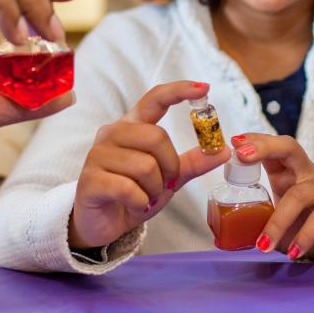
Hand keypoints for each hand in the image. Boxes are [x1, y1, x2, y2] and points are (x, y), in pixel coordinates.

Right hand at [69, 81, 230, 249]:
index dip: (179, 91)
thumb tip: (223, 150)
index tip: (204, 88)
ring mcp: (98, 155)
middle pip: (157, 137)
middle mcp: (112, 133)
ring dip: (154, 189)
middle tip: (164, 183)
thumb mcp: (168, 178)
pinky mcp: (90, 180)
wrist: (102, 224)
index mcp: (132, 126)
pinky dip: (140, 202)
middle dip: (170, 166)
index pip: (155, 99)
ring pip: (145, 166)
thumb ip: (192, 162)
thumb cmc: (133, 194)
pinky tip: (134, 205)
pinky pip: (128, 189)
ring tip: (144, 196)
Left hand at [232, 133, 313, 263]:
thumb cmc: (305, 226)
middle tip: (242, 156)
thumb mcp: (277, 219)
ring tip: (263, 246)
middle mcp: (307, 172)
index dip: (254, 142)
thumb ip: (256, 219)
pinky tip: (293, 252)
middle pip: (290, 148)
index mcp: (288, 171)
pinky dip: (305, 236)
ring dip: (278, 222)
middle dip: (264, 148)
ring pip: (299, 195)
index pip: (272, 148)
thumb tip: (225, 234)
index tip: (234, 142)